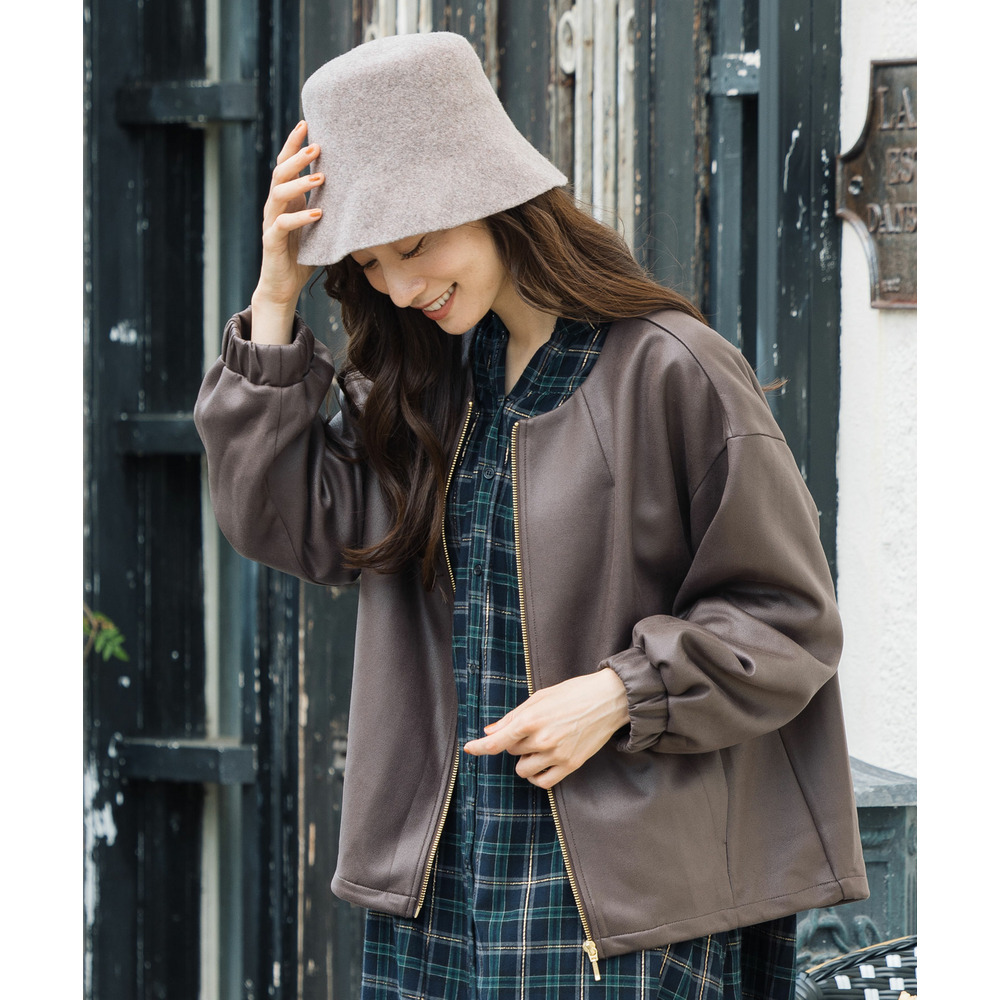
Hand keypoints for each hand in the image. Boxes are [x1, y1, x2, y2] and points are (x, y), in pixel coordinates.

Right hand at [250, 121, 324, 343]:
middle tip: (317, 146)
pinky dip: (300, 218)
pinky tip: (317, 213)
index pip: (285, 164)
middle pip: (279, 173)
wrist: (284, 284)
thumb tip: (359, 189)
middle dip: (297, 157)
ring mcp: (271, 223)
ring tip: (320, 176)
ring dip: (299, 183)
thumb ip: (329, 205)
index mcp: (286, 199)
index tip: (307, 123)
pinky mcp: (271, 242)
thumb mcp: (319, 225)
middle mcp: (275, 206)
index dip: (293, 144)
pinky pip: (281, 225)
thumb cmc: (303, 254)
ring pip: (278, 194)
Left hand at [463, 670, 628, 788]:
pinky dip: (537, 776)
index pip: (497, 742)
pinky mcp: (571, 765)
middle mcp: (542, 739)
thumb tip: (490, 731)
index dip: (479, 747)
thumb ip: (513, 716)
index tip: (469, 749)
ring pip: (524, 769)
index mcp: (532, 719)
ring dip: (525, 759)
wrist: (609, 700)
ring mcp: (557, 755)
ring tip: (539, 745)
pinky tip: (541, 764)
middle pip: (511, 751)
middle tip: (532, 729)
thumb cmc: (574, 693)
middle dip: (515, 742)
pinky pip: (543, 782)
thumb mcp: (540, 697)